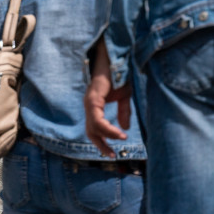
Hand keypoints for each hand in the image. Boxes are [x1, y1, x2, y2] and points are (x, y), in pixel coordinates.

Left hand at [84, 38, 132, 156]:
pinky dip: (108, 128)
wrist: (117, 57)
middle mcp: (89, 105)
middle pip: (91, 132)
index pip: (96, 129)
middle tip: (112, 155)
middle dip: (101, 145)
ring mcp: (90, 102)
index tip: (114, 151)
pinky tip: (119, 132)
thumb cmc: (120, 74)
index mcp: (95, 105)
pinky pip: (97, 119)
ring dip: (107, 136)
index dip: (104, 141)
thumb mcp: (124, 96)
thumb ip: (123, 111)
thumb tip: (124, 128)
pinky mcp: (93, 98)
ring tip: (121, 140)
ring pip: (94, 127)